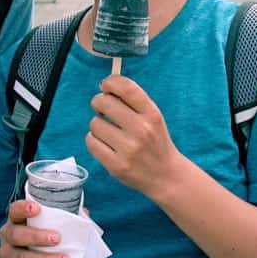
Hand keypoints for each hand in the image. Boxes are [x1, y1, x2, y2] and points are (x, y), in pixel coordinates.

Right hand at [0, 200, 65, 257]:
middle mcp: (7, 235)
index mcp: (16, 219)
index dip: (23, 208)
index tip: (37, 208)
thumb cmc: (41, 239)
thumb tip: (83, 213)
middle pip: (16, 235)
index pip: (15, 210)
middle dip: (37, 237)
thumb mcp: (48, 226)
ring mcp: (6, 255)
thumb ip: (63, 218)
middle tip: (57, 239)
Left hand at [85, 75, 183, 197]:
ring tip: (108, 131)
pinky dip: (93, 140)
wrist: (166, 176)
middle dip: (98, 102)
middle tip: (102, 109)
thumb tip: (106, 86)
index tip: (105, 85)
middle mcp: (141, 130)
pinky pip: (91, 142)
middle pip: (104, 102)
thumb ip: (133, 101)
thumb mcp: (153, 117)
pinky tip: (104, 143)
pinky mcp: (116, 165)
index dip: (111, 81)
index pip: (126, 88)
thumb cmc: (155, 142)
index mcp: (152, 114)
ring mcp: (128, 149)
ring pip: (95, 123)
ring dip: (97, 125)